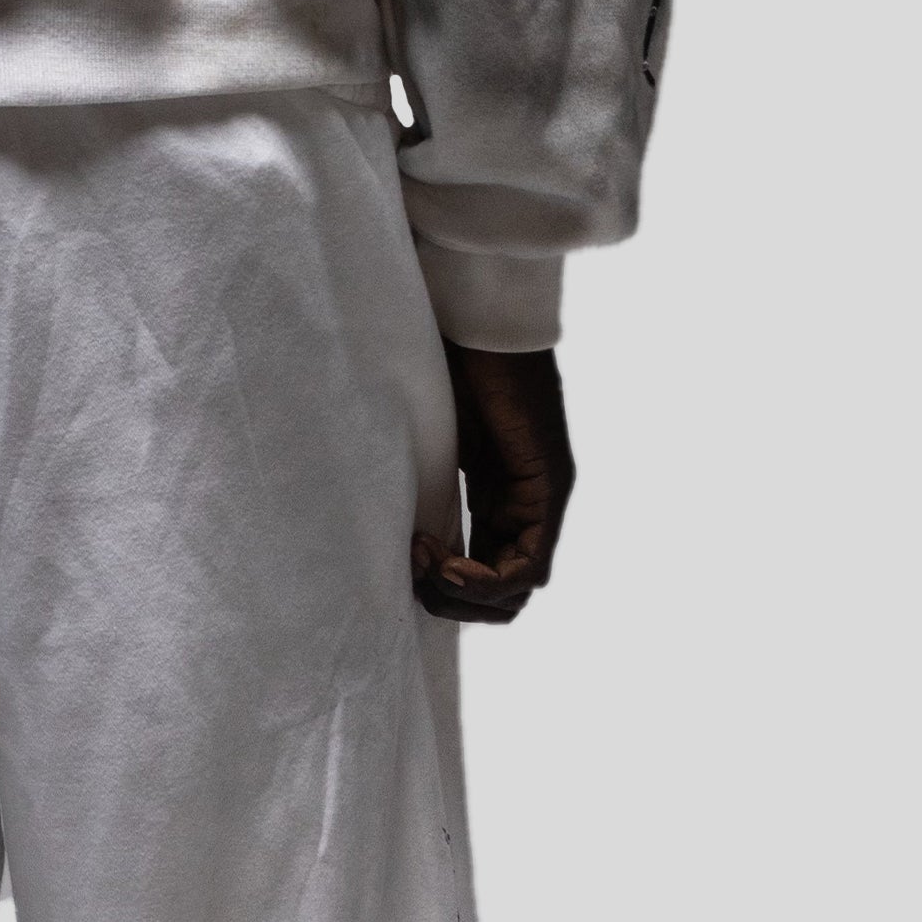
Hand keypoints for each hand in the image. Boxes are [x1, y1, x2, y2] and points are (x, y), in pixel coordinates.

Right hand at [412, 345, 574, 624]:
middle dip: (451, 600)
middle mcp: (526, 505)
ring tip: (424, 563)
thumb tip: (373, 516)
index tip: (406, 554)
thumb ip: (420, 481)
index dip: (444, 584)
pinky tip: (446, 562)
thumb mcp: (428, 441)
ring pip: (518, 590)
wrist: (477, 321)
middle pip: (504, 594)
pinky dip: (486, 580)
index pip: (485, 571)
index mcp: (501, 495)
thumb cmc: (445, 364)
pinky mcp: (548, 489)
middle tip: (411, 570)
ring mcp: (542, 499)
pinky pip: (529, 567)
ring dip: (464, 594)